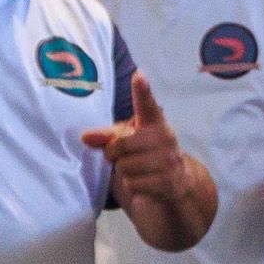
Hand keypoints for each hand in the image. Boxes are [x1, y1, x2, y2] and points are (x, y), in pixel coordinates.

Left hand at [86, 76, 198, 218]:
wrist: (178, 183)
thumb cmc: (146, 155)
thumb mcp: (128, 141)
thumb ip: (106, 136)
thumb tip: (84, 136)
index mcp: (154, 122)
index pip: (146, 104)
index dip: (142, 91)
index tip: (138, 76)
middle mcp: (165, 137)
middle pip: (120, 144)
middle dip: (114, 154)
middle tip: (123, 157)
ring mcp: (168, 160)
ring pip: (125, 167)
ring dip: (125, 173)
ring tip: (138, 171)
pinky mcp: (168, 181)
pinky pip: (133, 184)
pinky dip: (133, 187)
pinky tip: (144, 184)